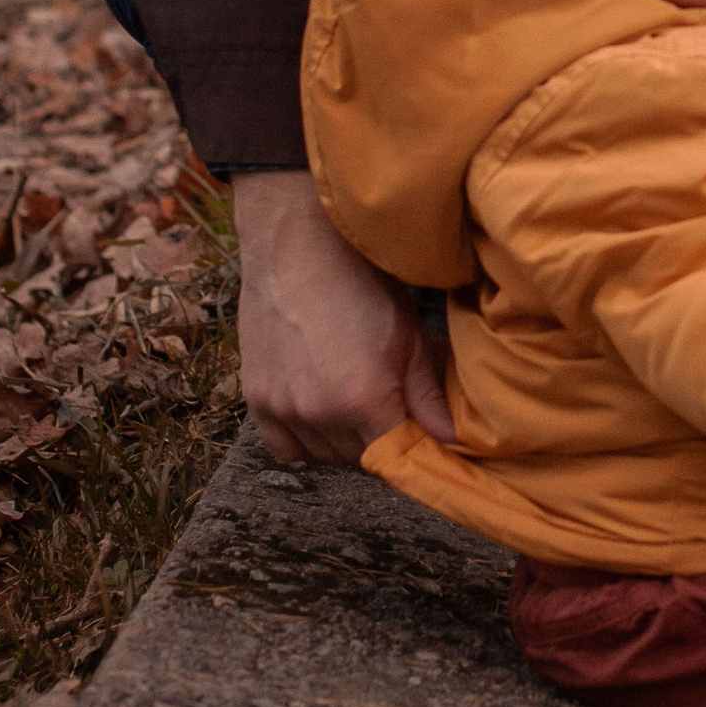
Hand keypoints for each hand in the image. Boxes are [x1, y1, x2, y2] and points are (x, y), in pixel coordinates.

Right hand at [233, 171, 454, 464]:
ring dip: (343, 441)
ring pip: (322, 455)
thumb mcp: (407, 335)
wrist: (296, 246)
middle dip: (379, 441)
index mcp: (363, 398)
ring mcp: (282, 409)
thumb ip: (427, 395)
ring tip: (355, 401)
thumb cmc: (360, 284)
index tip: (419, 437)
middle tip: (390, 407)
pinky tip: (319, 410)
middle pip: (358, 459)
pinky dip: (303, 440)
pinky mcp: (255, 400)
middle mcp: (318, 413)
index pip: (394, 458)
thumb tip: (450, 440)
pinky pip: (284, 448)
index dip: (410, 450)